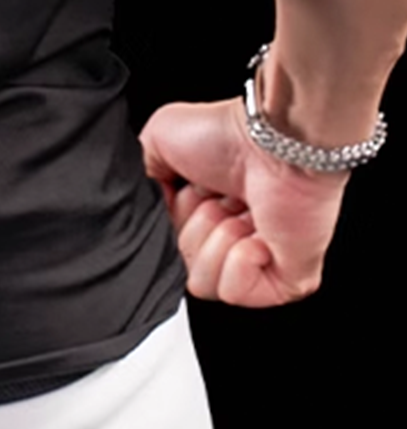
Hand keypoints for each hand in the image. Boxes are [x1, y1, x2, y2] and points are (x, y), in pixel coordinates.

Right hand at [139, 96, 350, 307]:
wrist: (272, 142)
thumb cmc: (227, 135)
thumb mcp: (156, 140)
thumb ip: (140, 180)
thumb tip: (144, 212)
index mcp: (205, 210)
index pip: (165, 243)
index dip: (169, 218)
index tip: (186, 190)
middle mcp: (232, 237)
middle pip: (180, 264)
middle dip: (192, 227)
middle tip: (217, 197)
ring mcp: (260, 263)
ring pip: (203, 283)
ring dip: (216, 241)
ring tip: (240, 212)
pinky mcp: (287, 282)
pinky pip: (235, 293)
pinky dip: (239, 262)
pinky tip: (256, 235)